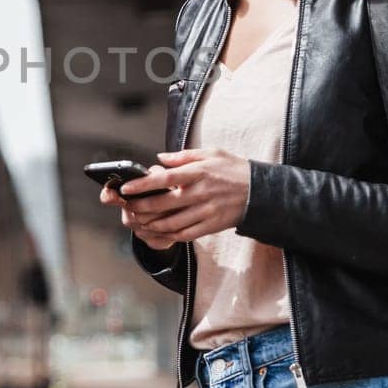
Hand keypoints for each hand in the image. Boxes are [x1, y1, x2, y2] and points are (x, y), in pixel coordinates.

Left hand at [105, 148, 250, 248]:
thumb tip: (160, 159)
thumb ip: (183, 156)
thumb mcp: (212, 153)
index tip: (126, 187)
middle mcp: (201, 193)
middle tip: (127, 206)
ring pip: (172, 222)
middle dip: (141, 206)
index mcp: (199, 172)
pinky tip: (158, 231)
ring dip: (152, 223)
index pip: (166, 179)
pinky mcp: (211, 226)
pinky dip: (169, 234)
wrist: (260, 192)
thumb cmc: (234, 169)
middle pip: (164, 204)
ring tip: (139, 220)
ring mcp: (206, 212)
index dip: (143, 185)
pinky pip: (185, 234)